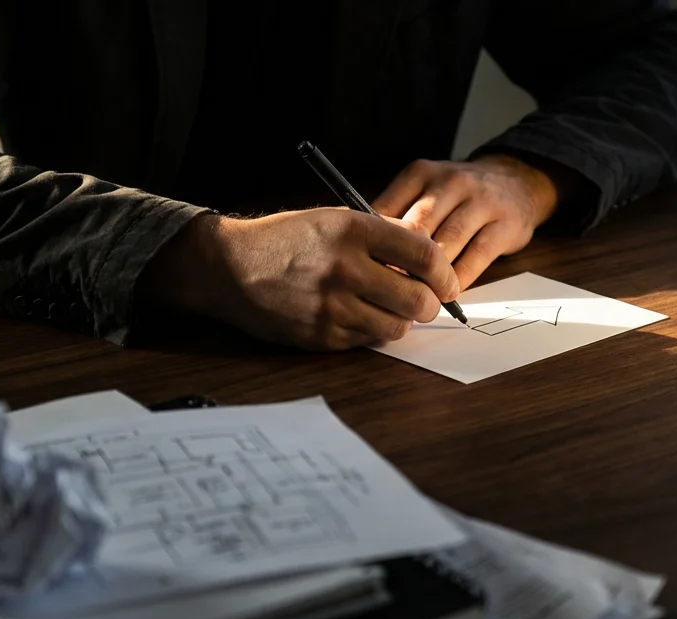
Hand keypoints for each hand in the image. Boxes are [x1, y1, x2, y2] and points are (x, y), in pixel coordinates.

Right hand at [144, 209, 458, 349]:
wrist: (230, 268)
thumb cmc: (285, 240)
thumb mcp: (333, 219)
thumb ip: (381, 234)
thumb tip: (426, 253)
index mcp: (352, 231)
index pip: (424, 255)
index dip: (444, 272)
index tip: (446, 281)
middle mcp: (345, 269)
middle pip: (417, 300)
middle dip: (429, 304)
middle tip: (424, 300)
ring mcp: (332, 307)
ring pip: (396, 327)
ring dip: (400, 320)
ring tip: (387, 307)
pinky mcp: (320, 336)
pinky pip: (367, 341)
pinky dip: (371, 331)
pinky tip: (358, 316)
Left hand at [374, 155, 557, 289]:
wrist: (517, 180)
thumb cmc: (457, 195)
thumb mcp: (423, 190)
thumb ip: (396, 215)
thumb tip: (363, 254)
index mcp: (421, 174)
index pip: (388, 210)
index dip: (375, 246)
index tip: (367, 273)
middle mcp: (451, 182)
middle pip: (417, 228)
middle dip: (400, 264)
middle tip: (389, 293)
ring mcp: (481, 202)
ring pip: (447, 244)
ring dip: (430, 277)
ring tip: (417, 299)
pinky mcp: (505, 225)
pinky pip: (476, 257)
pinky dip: (459, 280)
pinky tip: (448, 294)